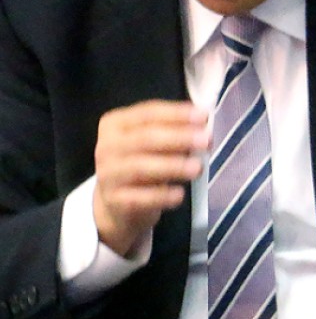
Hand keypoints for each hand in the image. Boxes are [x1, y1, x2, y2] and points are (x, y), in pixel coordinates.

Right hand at [93, 100, 208, 255]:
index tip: (203, 116)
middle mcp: (107, 147)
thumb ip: (174, 133)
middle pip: (145, 138)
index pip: (147, 113)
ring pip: (141, 167)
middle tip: (205, 140)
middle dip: (178, 138)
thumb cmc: (141, 165)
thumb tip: (204, 128)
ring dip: (172, 166)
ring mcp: (108, 174)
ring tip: (197, 167)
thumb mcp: (152, 145)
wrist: (118, 205)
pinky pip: (140, 198)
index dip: (177, 114)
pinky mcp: (114, 201)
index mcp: (115, 124)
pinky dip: (162, 195)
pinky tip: (179, 194)